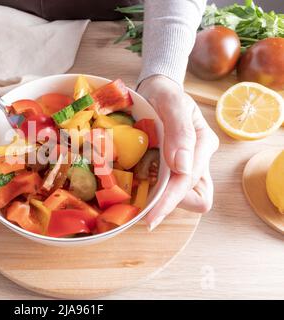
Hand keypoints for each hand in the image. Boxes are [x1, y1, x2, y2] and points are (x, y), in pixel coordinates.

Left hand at [137, 75, 218, 230]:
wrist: (156, 90)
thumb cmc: (164, 93)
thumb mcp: (172, 103)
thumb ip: (180, 131)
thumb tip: (182, 166)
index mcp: (202, 144)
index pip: (190, 183)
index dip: (171, 201)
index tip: (150, 215)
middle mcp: (198, 159)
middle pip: (196, 199)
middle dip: (171, 206)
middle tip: (143, 209)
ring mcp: (187, 165)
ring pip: (185, 198)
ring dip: (163, 202)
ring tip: (138, 200)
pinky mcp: (173, 168)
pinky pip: (169, 189)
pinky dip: (155, 194)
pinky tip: (137, 191)